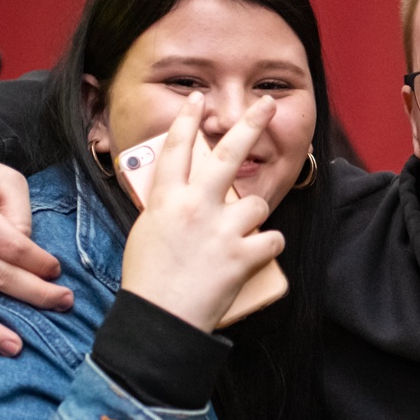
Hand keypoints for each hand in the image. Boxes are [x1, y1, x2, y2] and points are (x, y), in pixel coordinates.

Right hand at [119, 95, 283, 331]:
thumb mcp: (146, 232)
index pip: (176, 149)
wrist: (159, 320)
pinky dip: (269, 247)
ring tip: (241, 236)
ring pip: (257, 204)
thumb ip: (168, 208)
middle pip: (227, 154)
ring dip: (255, 218)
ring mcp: (221, 230)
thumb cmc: (148, 280)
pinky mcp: (242, 255)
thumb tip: (186, 195)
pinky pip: (273, 239)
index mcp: (166, 200)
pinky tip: (257, 256)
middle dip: (250, 123)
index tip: (197, 100)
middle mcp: (195, 207)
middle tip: (265, 104)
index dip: (187, 120)